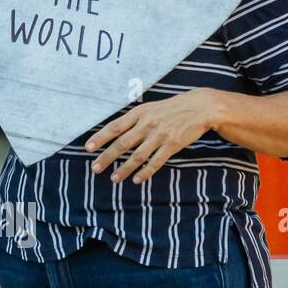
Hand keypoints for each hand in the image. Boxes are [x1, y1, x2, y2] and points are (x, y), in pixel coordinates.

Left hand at [85, 89, 220, 183]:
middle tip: (95, 168)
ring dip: (124, 169)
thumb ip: (132, 120)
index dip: (100, 138)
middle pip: (122, 144)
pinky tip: (136, 180)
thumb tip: (112, 132)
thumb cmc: (169, 109)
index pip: (114, 127)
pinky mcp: (172, 145)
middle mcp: (147, 124)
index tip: (88, 148)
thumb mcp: (148, 108)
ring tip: (113, 178)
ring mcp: (160, 135)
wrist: (199, 107)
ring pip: (137, 156)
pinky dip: (145, 172)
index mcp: (138, 113)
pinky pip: (156, 161)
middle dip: (106, 157)